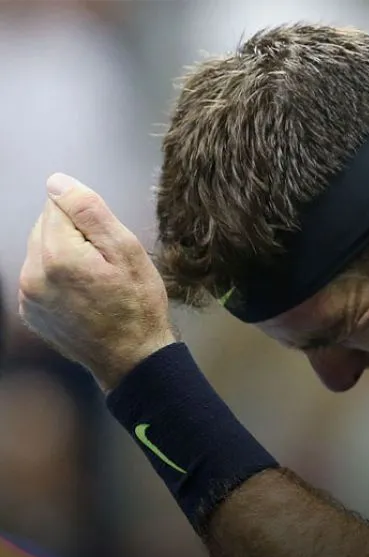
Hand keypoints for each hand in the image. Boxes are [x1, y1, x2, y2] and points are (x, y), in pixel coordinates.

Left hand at [19, 174, 175, 391]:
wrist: (133, 359)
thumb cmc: (138, 306)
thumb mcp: (127, 252)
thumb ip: (90, 212)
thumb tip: (57, 182)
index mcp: (57, 254)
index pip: (59, 205)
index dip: (89, 221)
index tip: (107, 248)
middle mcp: (32, 274)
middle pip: (46, 227)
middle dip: (74, 237)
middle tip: (105, 266)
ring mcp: (28, 296)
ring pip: (41, 251)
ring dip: (64, 256)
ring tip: (95, 283)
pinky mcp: (30, 312)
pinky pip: (39, 277)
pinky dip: (57, 279)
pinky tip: (82, 296)